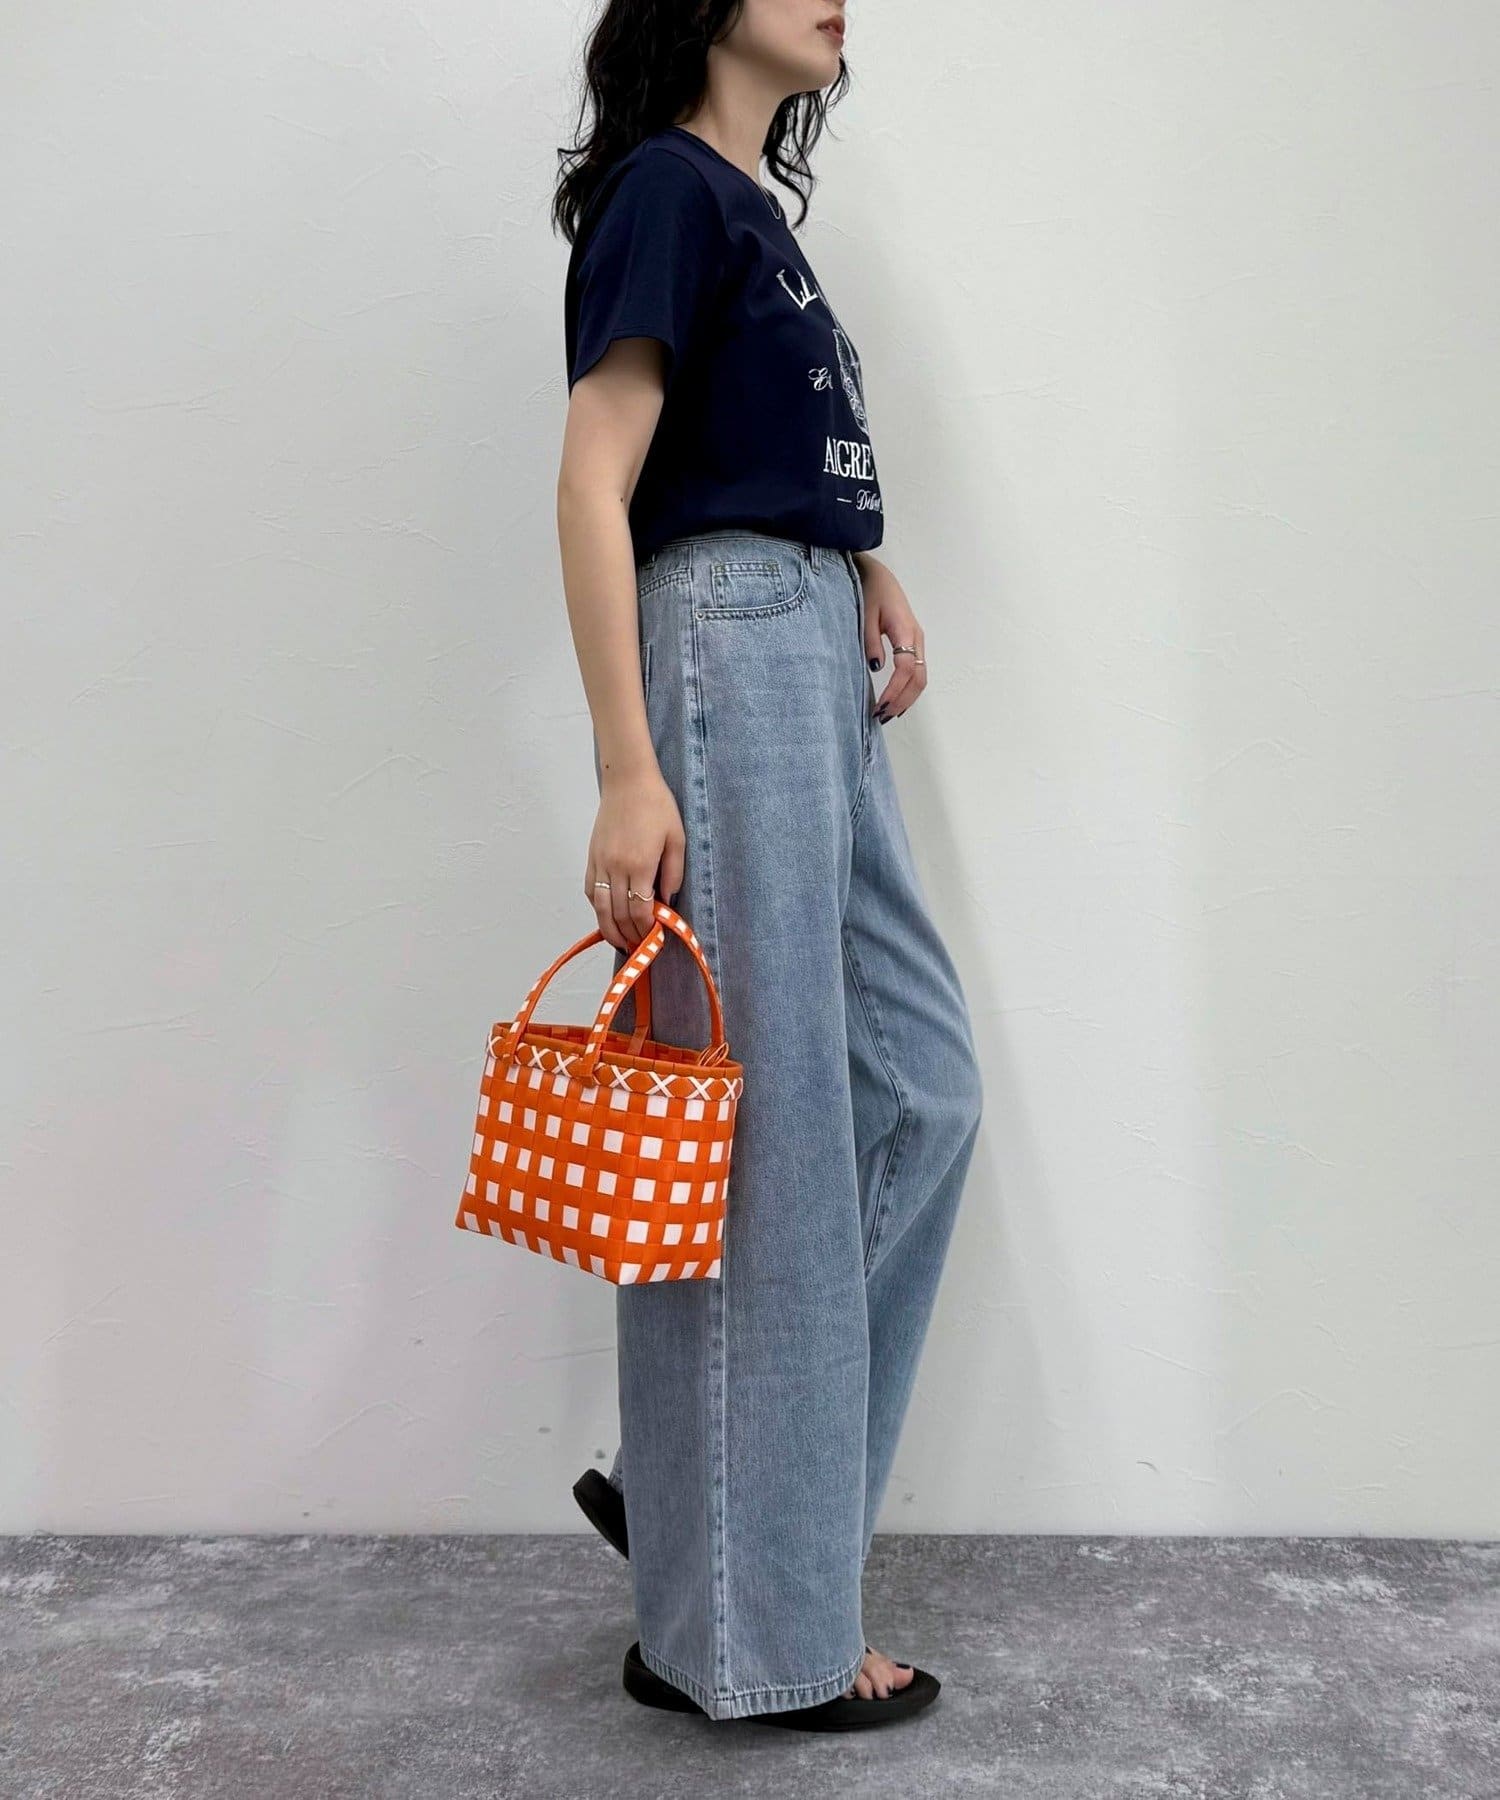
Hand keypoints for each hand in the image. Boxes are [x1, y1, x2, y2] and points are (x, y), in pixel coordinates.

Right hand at [583, 768, 684, 950]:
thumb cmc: (657, 806)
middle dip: (629, 935)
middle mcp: (615, 867)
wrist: (628, 781)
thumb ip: (673, 873)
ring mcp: (600, 862)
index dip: (646, 930)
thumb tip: (667, 902)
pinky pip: (591, 890)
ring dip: (610, 929)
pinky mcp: (591, 856)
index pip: (640, 910)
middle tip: (640, 948)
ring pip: (600, 907)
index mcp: (639, 864)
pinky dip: (598, 908)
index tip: (654, 940)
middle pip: (618, 914)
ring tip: (621, 942)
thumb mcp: (677, 839)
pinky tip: (607, 917)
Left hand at [859, 557, 927, 721]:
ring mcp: (917, 642)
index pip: (906, 668)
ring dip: (907, 698)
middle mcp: (916, 638)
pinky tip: (895, 700)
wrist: (878, 575)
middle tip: (883, 716)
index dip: (895, 690)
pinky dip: (908, 689)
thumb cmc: (869, 590)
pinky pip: (917, 671)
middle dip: (903, 700)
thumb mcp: (864, 613)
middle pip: (919, 678)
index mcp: (905, 630)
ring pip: (921, 677)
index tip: (880, 705)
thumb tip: (876, 667)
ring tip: (888, 713)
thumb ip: (870, 640)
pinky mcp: (912, 644)